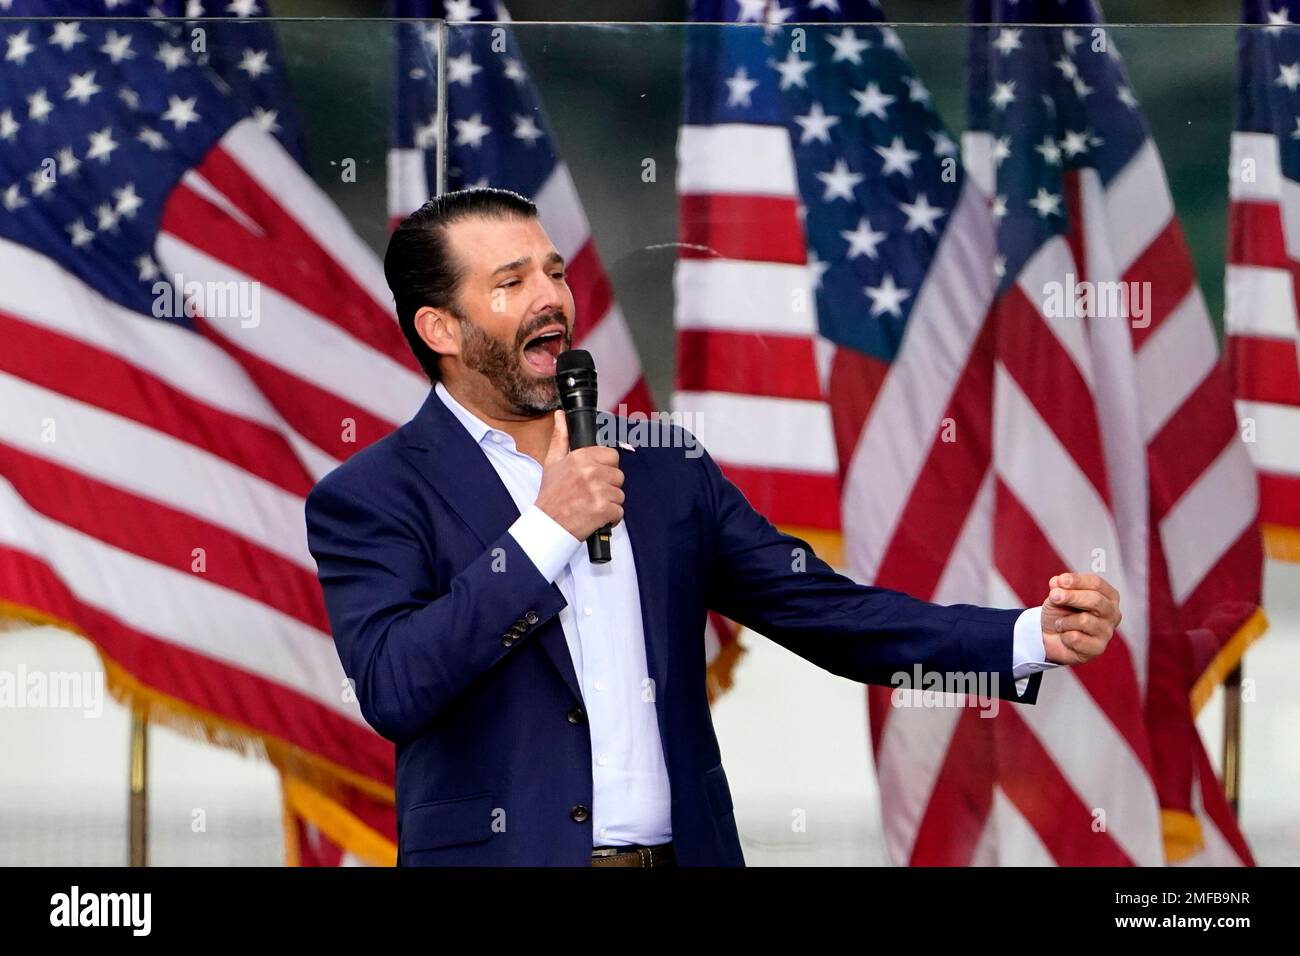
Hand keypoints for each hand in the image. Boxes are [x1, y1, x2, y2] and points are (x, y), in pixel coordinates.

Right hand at [534, 410, 623, 540]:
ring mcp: (598, 491)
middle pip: (618, 476)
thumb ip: (560, 437)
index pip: (612, 456)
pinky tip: (595, 517)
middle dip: (608, 486)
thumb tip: (560, 415)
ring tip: (590, 506)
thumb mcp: (552, 462)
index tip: (594, 477)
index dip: (605, 468)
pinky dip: (610, 518)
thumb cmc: (551, 495)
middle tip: (590, 494)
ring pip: (620, 494)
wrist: (547, 525)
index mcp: (581, 457)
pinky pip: (619, 512)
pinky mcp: (603, 510)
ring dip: (609, 503)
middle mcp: (590, 471)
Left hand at [1040, 572, 1120, 664]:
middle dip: (1072, 597)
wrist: (1050, 636)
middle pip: (1096, 600)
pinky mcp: (1098, 648)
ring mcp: (1107, 632)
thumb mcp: (1057, 595)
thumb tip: (1057, 581)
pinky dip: (1064, 636)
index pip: (1097, 584)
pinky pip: (1076, 638)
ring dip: (1064, 621)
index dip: (1078, 581)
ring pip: (1084, 620)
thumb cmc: (1060, 612)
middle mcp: (1112, 613)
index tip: (1061, 580)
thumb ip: (1059, 588)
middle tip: (1054, 596)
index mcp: (1108, 595)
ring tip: (1060, 624)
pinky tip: (1065, 637)